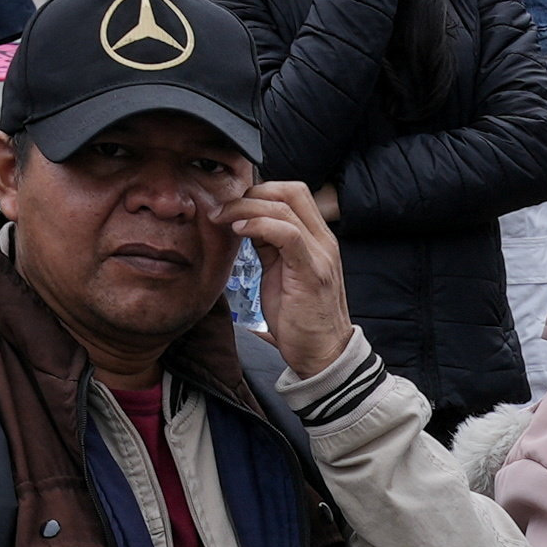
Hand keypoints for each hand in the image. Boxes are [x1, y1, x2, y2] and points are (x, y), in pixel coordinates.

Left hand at [232, 181, 357, 380]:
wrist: (322, 356)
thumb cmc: (299, 318)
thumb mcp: (280, 272)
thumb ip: (269, 246)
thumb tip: (244, 222)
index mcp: (317, 239)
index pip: (292, 192)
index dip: (259, 190)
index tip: (231, 204)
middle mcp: (324, 241)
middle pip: (290, 190)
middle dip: (251, 192)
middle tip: (224, 209)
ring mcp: (321, 255)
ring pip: (285, 207)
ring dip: (246, 207)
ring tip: (222, 218)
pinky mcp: (312, 272)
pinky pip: (287, 233)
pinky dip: (258, 224)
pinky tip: (238, 232)